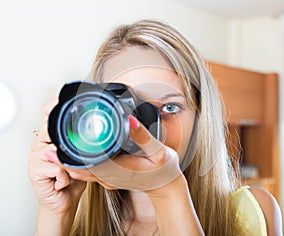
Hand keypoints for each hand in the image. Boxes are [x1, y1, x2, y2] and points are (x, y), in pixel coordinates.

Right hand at [28, 98, 85, 214]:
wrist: (63, 201)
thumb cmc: (73, 179)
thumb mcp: (81, 157)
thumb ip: (82, 144)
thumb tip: (96, 132)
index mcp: (49, 137)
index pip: (46, 113)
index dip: (54, 106)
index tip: (69, 101)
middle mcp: (39, 143)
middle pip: (52, 130)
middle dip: (66, 144)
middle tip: (73, 158)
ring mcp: (34, 156)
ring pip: (58, 150)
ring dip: (70, 165)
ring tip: (69, 173)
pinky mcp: (34, 170)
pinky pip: (58, 167)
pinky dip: (66, 176)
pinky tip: (63, 181)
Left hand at [48, 114, 181, 191]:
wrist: (165, 185)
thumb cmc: (163, 170)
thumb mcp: (158, 151)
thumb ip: (143, 136)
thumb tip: (129, 120)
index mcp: (118, 170)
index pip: (86, 166)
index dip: (66, 159)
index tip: (51, 149)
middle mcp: (109, 177)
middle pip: (78, 169)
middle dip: (61, 159)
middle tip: (48, 144)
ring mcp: (109, 178)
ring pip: (82, 171)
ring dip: (68, 161)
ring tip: (56, 148)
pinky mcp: (110, 177)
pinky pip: (89, 171)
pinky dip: (78, 163)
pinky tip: (75, 154)